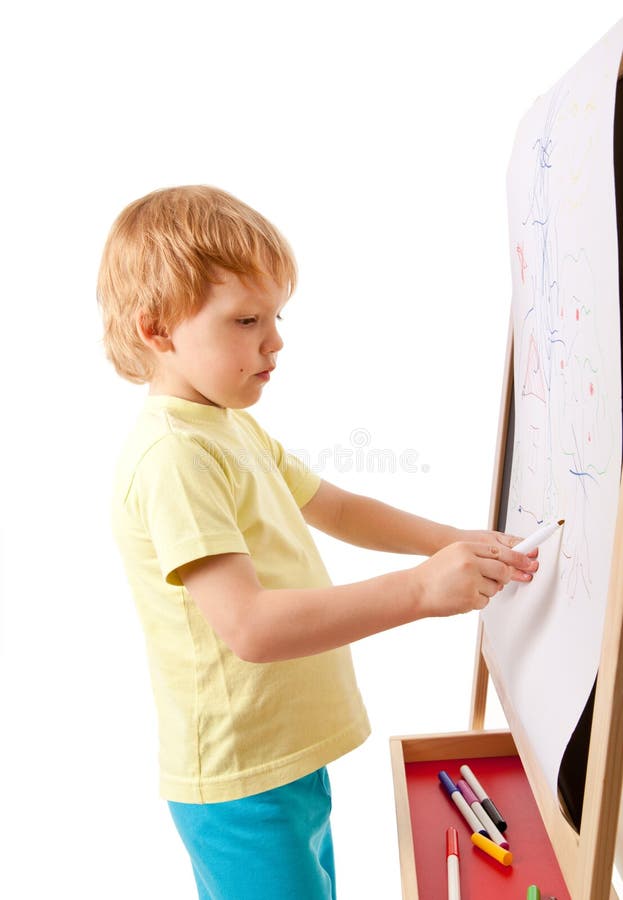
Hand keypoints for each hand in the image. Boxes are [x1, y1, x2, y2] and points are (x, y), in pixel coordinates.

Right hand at [411, 540, 538, 616]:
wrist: (416, 590)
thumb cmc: (433, 573)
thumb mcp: (454, 554)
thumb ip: (477, 555)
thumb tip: (503, 560)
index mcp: (466, 548)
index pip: (500, 552)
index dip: (518, 557)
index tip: (530, 560)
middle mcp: (470, 562)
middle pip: (503, 570)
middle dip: (505, 577)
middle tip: (499, 579)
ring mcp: (470, 581)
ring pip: (495, 587)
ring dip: (486, 590)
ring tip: (467, 587)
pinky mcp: (470, 598)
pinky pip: (486, 601)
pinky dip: (478, 600)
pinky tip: (462, 596)